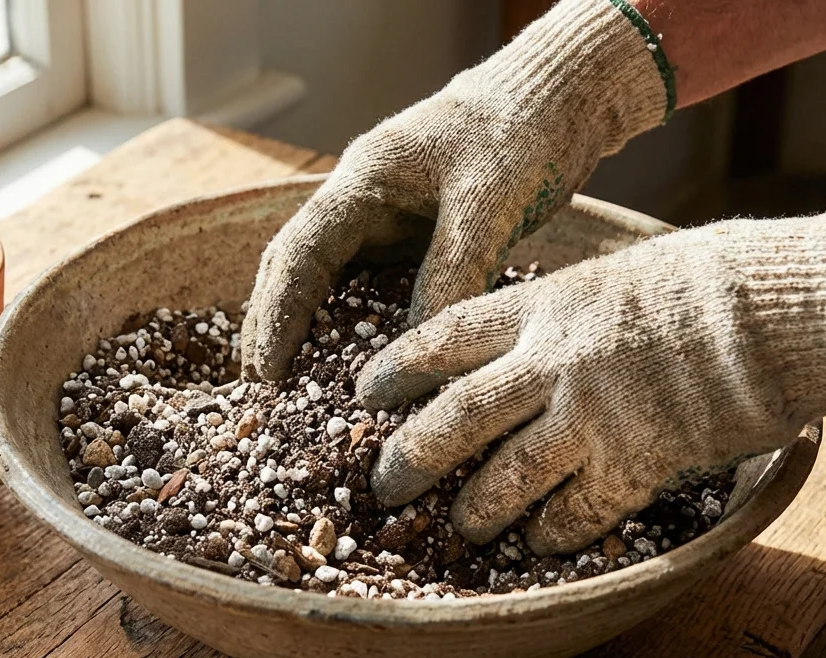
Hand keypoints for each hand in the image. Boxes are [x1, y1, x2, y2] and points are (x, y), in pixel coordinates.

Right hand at [241, 0, 672, 380]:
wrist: (558, 100)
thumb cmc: (520, 132)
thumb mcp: (488, 202)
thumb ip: (453, 270)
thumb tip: (418, 347)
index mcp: (363, 181)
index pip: (300, 253)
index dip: (277, 314)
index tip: (266, 369)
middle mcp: (363, 203)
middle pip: (299, 269)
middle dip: (277, 326)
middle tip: (267, 389)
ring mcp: (388, 221)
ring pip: (334, 282)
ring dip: (314, 330)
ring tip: (301, 390)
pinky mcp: (418, 239)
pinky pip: (377, 289)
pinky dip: (364, 328)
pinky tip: (366, 369)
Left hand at [356, 202, 825, 554]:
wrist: (775, 311)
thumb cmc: (707, 282)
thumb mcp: (615, 274)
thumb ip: (563, 310)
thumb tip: (532, 336)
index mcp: (543, 306)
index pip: (443, 336)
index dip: (396, 366)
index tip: (364, 391)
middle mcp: (551, 362)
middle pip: (455, 417)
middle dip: (410, 457)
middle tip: (385, 486)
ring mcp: (589, 416)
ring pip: (503, 478)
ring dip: (474, 510)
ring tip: (459, 528)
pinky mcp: (634, 463)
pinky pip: (574, 514)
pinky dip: (551, 534)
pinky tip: (539, 545)